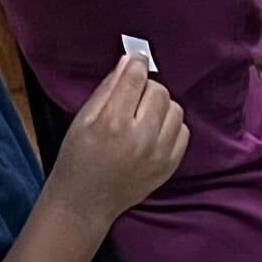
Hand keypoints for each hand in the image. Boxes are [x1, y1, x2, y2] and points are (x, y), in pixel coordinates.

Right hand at [48, 52, 190, 214]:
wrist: (86, 201)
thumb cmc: (78, 156)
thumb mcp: (83, 118)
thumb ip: (108, 88)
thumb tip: (129, 61)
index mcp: (112, 122)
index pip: (135, 78)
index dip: (136, 63)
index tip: (136, 60)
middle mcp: (140, 138)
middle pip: (159, 91)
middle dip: (146, 87)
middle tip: (133, 96)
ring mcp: (158, 154)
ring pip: (175, 109)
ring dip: (160, 106)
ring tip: (143, 114)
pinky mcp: (169, 166)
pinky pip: (183, 131)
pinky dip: (170, 125)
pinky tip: (154, 130)